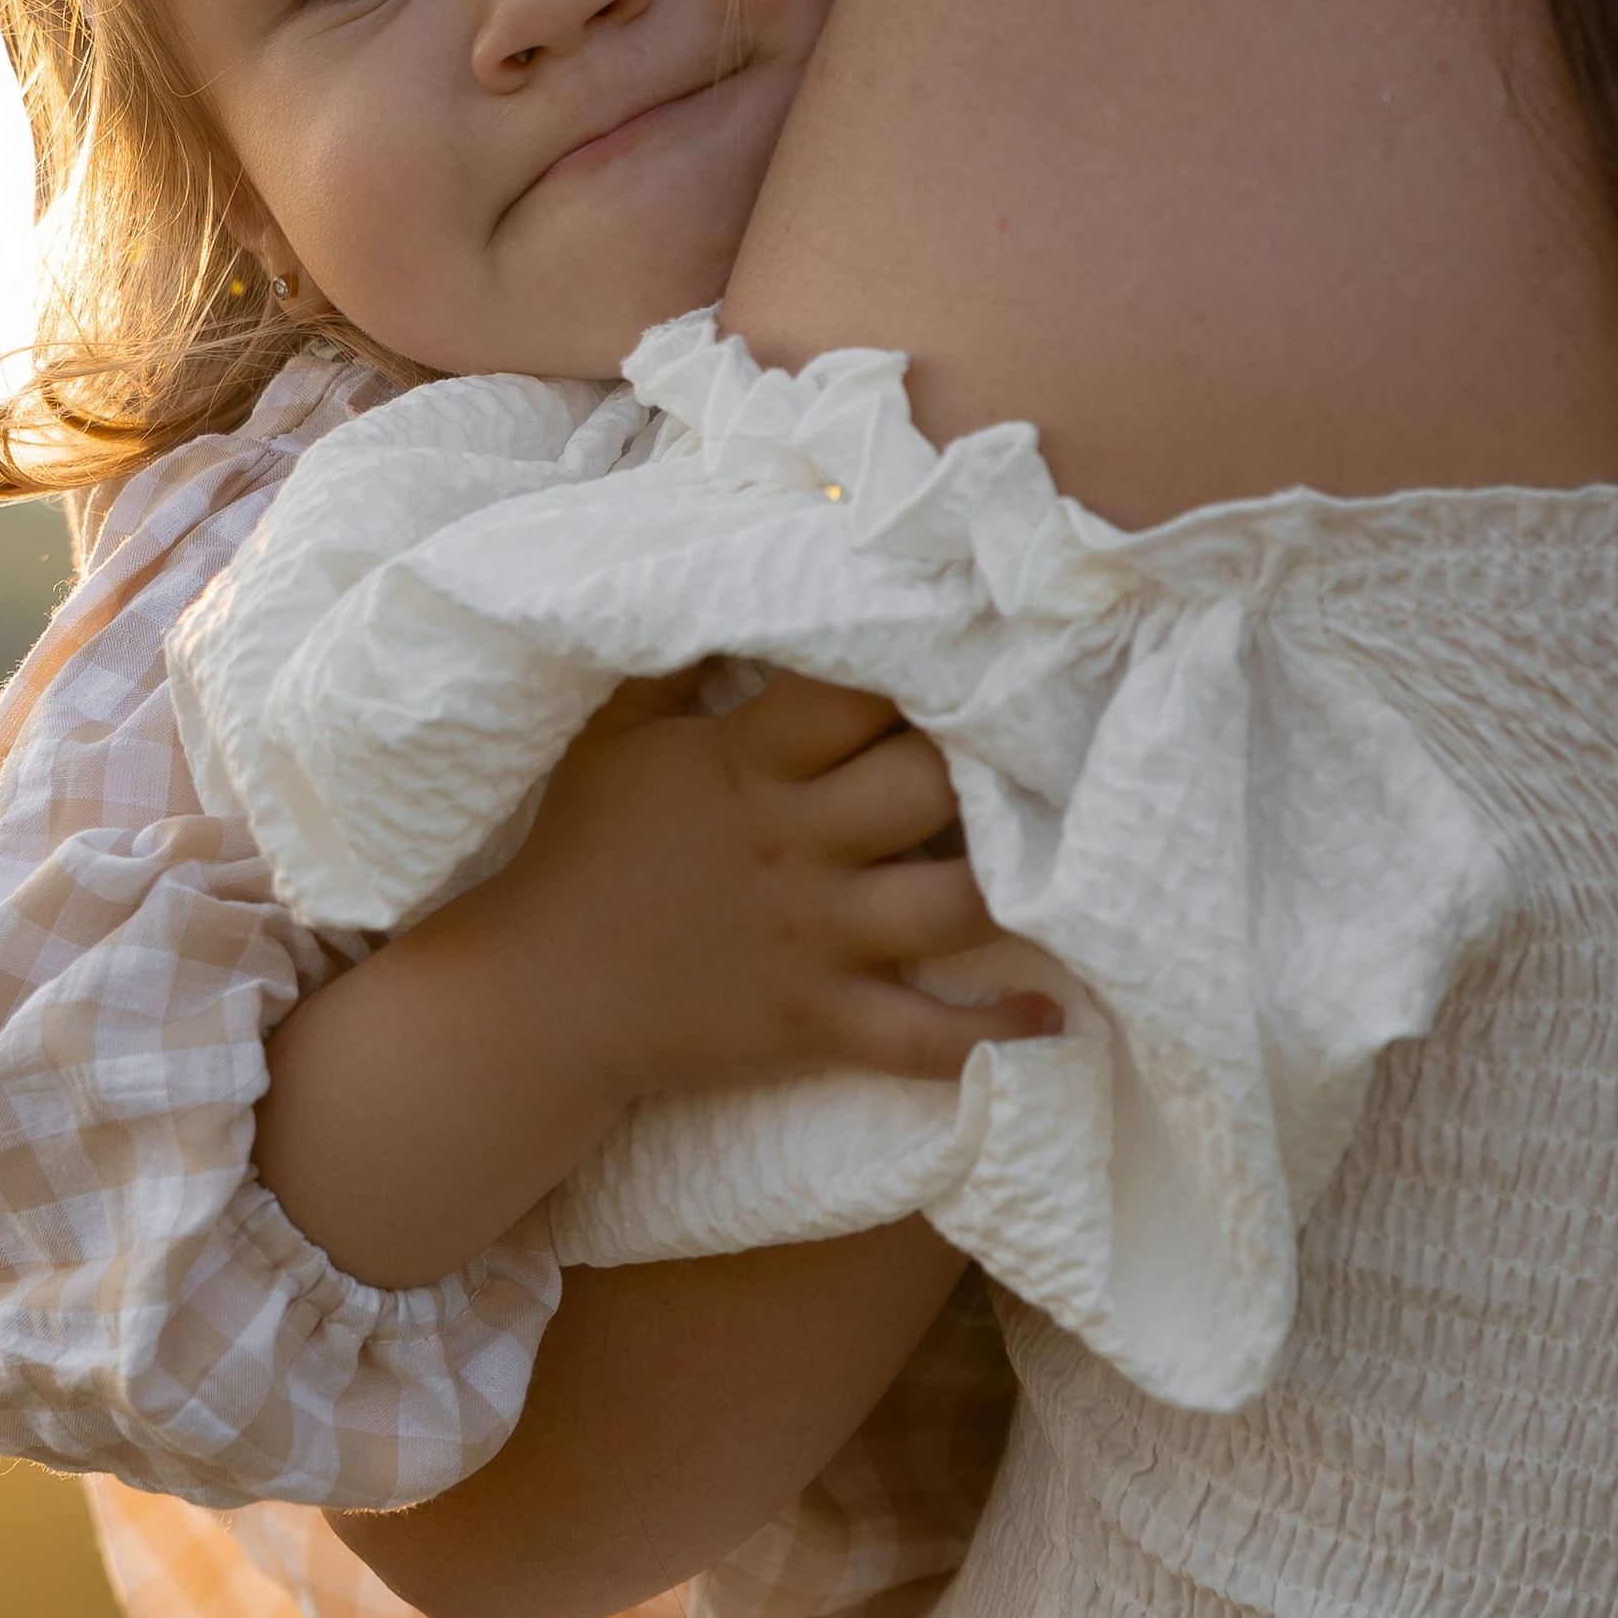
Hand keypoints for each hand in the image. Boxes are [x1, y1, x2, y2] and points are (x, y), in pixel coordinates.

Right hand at [255, 669, 1054, 1294]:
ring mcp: (811, 938)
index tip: (981, 630)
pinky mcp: (814, 1022)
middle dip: (996, 758)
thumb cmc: (581, 853)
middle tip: (1056, 739)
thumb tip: (740, 577)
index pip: (854, 688)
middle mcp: (794, 844)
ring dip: (1023, 884)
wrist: (538, 999)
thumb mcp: (615, 737)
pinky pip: (922, 1040)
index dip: (924, 655)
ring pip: (952, 904)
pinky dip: (992, 1037)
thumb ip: (679, 661)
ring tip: (1078, 856)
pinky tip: (1053, 1018)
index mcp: (748, 764)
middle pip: (929, 782)